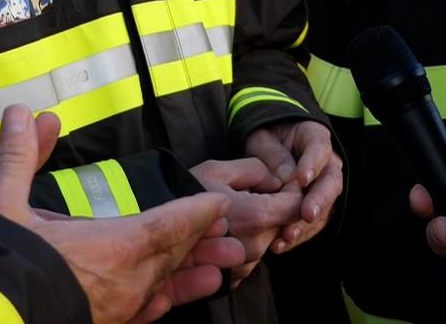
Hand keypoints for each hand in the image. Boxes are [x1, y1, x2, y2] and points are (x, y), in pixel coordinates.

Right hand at [0, 106, 246, 323]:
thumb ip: (20, 155)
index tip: (219, 202)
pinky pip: (141, 318)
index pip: (170, 225)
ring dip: (189, 279)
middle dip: (200, 242)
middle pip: (172, 258)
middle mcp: (123, 283)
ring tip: (218, 274)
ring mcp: (113, 312)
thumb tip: (25, 112)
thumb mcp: (1, 200)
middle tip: (230, 232)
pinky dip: (160, 308)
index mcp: (111, 246)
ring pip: (163, 292)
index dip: (196, 212)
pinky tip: (164, 308)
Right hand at [189, 157, 301, 283]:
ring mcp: (243, 265)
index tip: (276, 182)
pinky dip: (244, 242)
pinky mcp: (233, 277)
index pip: (297, 206)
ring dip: (259, 227)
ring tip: (232, 212)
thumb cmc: (183, 191)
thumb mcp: (219, 169)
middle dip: (274, 208)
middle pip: (284, 226)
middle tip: (249, 193)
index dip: (292, 190)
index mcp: (256, 217)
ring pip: (268, 242)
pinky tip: (225, 231)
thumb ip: (256, 169)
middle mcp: (254, 246)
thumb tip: (277, 178)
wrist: (149, 222)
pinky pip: (251, 257)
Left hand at [242, 120, 342, 251]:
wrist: (267, 150)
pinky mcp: (316, 209)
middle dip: (320, 200)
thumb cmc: (265, 140)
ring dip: (306, 225)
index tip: (302, 178)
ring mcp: (324, 188)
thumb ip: (272, 154)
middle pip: (331, 182)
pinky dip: (297, 236)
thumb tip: (285, 177)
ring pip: (325, 208)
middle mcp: (327, 164)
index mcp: (315, 137)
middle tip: (307, 214)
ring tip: (287, 236)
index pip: (320, 149)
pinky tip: (279, 244)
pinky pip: (312, 225)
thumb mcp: (262, 138)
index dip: (313, 164)